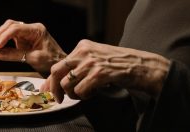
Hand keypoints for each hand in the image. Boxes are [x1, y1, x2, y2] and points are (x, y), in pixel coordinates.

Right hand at [0, 19, 65, 73]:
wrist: (59, 64)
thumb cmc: (51, 60)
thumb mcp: (33, 59)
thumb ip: (15, 55)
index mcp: (36, 30)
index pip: (16, 28)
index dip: (3, 37)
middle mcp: (31, 29)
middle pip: (10, 25)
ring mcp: (27, 33)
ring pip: (8, 30)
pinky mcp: (24, 39)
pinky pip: (10, 37)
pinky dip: (3, 43)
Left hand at [41, 39, 170, 102]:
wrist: (141, 66)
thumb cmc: (118, 64)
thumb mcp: (95, 59)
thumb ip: (77, 67)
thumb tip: (56, 83)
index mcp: (82, 46)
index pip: (58, 65)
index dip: (50, 81)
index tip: (48, 92)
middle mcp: (84, 52)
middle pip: (56, 73)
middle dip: (55, 89)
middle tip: (60, 99)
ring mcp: (92, 62)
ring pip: (67, 84)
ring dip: (74, 94)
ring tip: (86, 93)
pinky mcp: (100, 73)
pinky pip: (81, 91)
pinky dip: (85, 96)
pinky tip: (95, 92)